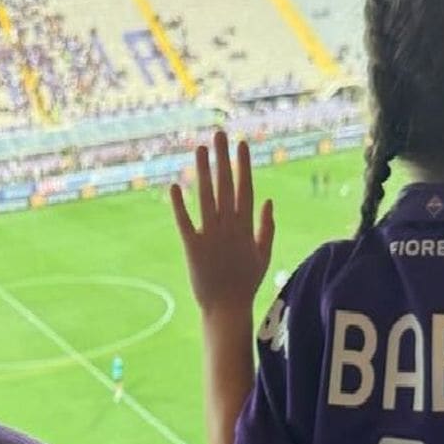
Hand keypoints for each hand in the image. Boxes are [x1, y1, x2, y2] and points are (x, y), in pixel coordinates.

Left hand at [171, 131, 274, 317]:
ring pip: (206, 198)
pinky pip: (185, 223)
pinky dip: (180, 205)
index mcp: (246, 227)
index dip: (243, 165)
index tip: (241, 143)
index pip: (245, 188)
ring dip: (203, 173)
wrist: (227, 309)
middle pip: (226, 186)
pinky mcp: (192, 248)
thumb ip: (267, 227)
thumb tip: (268, 200)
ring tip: (199, 150)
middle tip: (219, 134)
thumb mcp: (263, 254)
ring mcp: (211, 237)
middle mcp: (229, 227)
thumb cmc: (246, 283)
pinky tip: (175, 186)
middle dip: (222, 159)